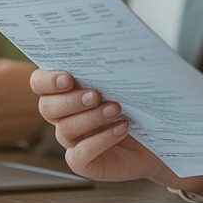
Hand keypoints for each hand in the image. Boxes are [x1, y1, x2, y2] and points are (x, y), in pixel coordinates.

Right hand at [31, 68, 202, 197]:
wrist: (163, 136)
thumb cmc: (142, 102)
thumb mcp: (131, 78)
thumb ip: (117, 63)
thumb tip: (116, 41)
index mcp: (67, 90)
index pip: (40, 83)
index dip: (48, 80)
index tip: (68, 77)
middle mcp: (64, 115)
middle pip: (48, 107)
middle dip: (71, 100)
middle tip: (96, 94)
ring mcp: (72, 140)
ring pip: (65, 129)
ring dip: (91, 118)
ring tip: (117, 109)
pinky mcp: (84, 162)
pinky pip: (80, 154)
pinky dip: (101, 140)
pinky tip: (121, 129)